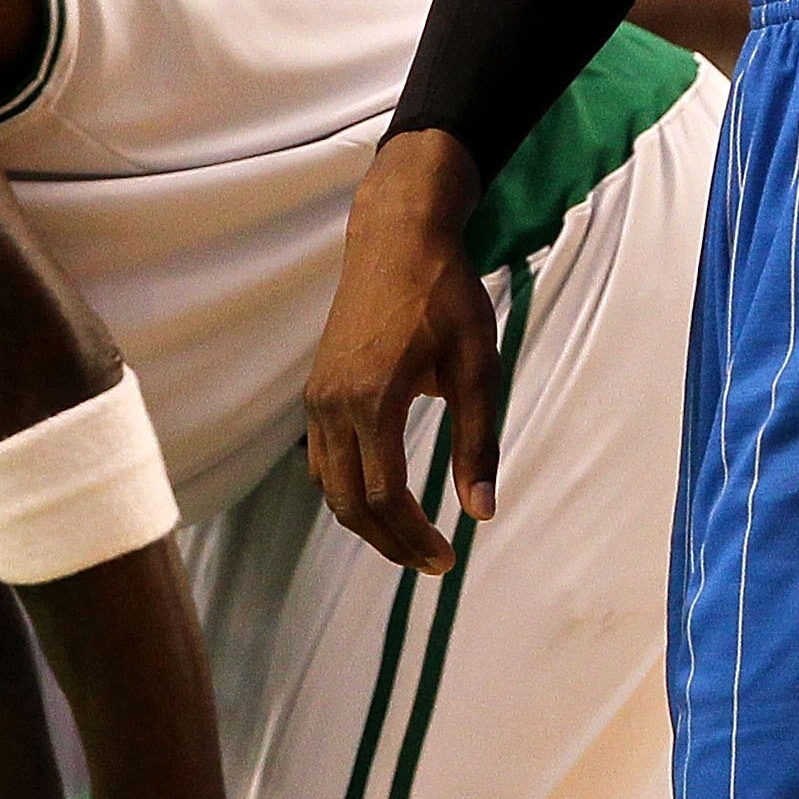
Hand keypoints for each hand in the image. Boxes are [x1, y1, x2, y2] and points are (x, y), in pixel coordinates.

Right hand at [304, 129, 497, 574]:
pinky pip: (322, 461)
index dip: (414, 538)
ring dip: (367, 522)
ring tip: (410, 539)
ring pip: (330, 487)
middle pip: (350, 504)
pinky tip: (380, 497)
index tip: (448, 559)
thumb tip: (481, 513)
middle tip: (432, 562)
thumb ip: (478, 440)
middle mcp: (333, 405)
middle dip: (391, 543)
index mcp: (373, 400)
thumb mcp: (478, 364)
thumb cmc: (445, 294)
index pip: (384, 497)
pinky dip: (349, 491)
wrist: (397, 236)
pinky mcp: (316, 389)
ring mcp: (318, 398)